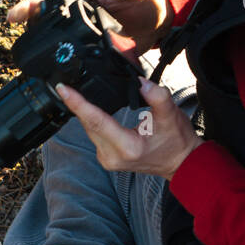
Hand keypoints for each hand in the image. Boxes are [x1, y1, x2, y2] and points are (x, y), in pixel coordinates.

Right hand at [7, 0, 172, 52]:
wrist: (159, 23)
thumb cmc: (145, 1)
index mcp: (86, 1)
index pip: (53, 1)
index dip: (32, 6)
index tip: (16, 15)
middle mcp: (82, 20)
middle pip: (48, 23)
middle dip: (29, 28)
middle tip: (17, 35)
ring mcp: (88, 38)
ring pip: (60, 43)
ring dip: (43, 49)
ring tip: (29, 57)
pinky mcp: (97, 55)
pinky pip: (78, 62)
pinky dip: (66, 67)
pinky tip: (57, 76)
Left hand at [54, 76, 202, 180]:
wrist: (180, 163)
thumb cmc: (176, 141)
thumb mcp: (171, 115)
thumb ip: (157, 96)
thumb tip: (139, 81)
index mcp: (128, 147)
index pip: (96, 121)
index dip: (78, 103)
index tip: (63, 89)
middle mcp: (113, 156)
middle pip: (89, 124)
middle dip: (78, 104)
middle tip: (66, 84)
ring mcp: (107, 160)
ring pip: (89, 130)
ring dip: (84, 112)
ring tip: (74, 93)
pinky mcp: (106, 158)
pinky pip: (93, 135)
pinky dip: (91, 121)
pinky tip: (90, 110)